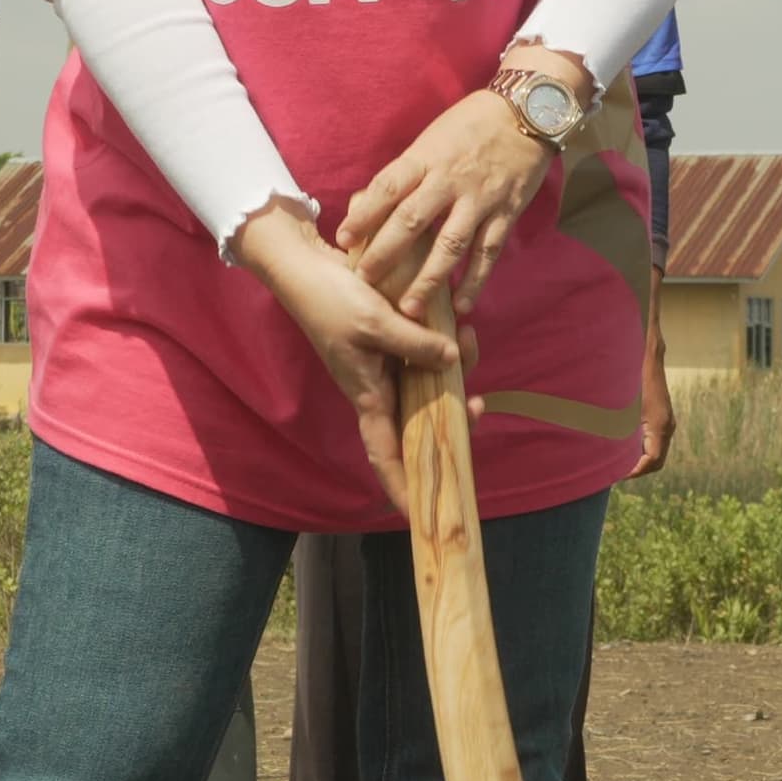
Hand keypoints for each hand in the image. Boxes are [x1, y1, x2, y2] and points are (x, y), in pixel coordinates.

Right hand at [237, 198, 467, 509]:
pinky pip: (425, 354)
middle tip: (477, 407)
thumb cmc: (330, 301)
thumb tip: (453, 360)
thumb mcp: (376, 324)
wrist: (304, 265)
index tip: (419, 514)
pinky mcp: (390, 340)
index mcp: (367, 395)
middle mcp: (378, 387)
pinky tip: (460, 327)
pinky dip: (445, 345)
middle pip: (419, 420)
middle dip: (451, 420)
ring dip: (455, 371)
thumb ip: (416, 345)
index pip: (385, 454)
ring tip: (469, 340)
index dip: (400, 486)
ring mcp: (385, 364)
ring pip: (429, 384)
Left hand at [336, 46, 585, 321]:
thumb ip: (409, 171)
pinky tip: (461, 305)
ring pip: (450, 244)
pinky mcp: (506, 212)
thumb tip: (375, 204)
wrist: (527, 112)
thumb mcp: (432, 137)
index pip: (388, 186)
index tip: (343, 239)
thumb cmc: (471, 125)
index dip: (364, 214)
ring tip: (409, 309)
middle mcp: (449, 179)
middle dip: (386, 254)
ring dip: (428, 279)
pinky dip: (475, 280)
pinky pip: (487, 251)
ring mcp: (479, 198)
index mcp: (425, 157)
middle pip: (412, 220)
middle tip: (365, 283)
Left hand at [628, 311, 676, 481]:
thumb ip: (616, 429)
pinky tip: (621, 445)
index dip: (635, 471)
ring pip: (656, 451)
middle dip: (637, 469)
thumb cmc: (631, 377)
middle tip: (615, 473)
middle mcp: (667, 425)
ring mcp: (666, 421)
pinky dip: (640, 447)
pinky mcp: (662, 417)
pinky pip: (654, 440)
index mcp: (659, 425)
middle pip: (656, 460)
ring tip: (616, 462)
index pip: (652, 461)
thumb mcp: (620, 406)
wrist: (647, 354)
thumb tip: (608, 445)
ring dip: (638, 459)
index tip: (618, 475)